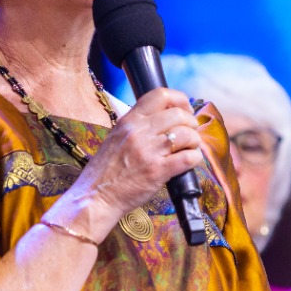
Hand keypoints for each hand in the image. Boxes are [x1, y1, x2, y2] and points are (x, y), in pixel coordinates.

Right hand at [78, 87, 201, 219]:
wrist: (96, 196)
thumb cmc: (105, 170)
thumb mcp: (116, 137)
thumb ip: (136, 126)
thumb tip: (161, 119)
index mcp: (129, 120)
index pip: (161, 95)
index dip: (180, 100)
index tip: (184, 110)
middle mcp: (139, 131)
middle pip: (179, 114)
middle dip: (191, 123)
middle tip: (190, 134)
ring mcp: (149, 151)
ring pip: (187, 134)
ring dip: (194, 141)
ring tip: (189, 149)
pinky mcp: (157, 171)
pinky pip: (188, 157)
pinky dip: (194, 158)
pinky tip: (189, 162)